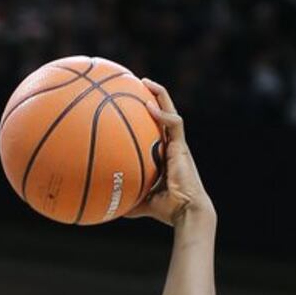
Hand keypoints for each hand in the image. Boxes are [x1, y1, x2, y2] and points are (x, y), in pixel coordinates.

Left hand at [126, 80, 213, 227]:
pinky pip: (174, 124)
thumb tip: (108, 208)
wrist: (187, 212)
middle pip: (164, 113)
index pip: (157, 128)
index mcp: (165, 155)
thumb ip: (128, 200)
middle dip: (154, 96)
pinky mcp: (182, 147)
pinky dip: (162, 114)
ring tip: (145, 82)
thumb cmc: (168, 210)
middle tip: (138, 83)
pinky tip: (148, 106)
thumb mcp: (143, 203)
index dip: (148, 114)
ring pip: (171, 112)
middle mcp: (172, 146)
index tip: (133, 102)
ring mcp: (178, 145)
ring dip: (160, 95)